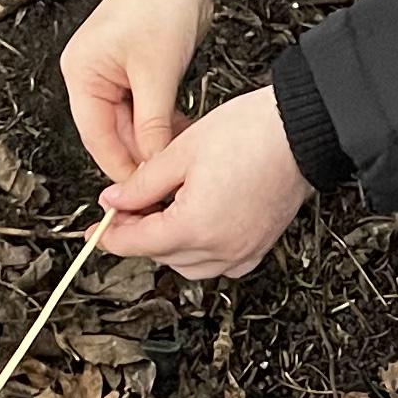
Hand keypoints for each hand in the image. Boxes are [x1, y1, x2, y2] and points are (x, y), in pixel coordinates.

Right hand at [62, 0, 218, 178]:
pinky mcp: (134, 71)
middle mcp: (90, 76)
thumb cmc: (160, 3)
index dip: (121, 168)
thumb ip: (152, 124)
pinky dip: (161, 124)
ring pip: (131, 125)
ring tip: (179, 160)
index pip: (97, 137)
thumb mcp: (157, 73)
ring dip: (154, 141)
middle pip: (112, 134)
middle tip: (167, 182)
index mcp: (81, 74)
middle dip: (140, 156)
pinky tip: (182, 135)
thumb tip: (152, 165)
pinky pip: (144, 109)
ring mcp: (112, 74)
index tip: (145, 193)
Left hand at [98, 86, 309, 280]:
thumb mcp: (181, 152)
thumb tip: (114, 202)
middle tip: (126, 207)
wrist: (301, 132)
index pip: (138, 243)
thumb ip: (141, 184)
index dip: (110, 236)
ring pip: (189, 265)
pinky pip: (219, 263)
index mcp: (195, 227)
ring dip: (168, 245)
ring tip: (160, 212)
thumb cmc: (250, 134)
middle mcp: (221, 249)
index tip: (95, 230)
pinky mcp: (259, 247)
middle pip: (162, 256)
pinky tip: (194, 224)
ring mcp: (243, 252)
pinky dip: (199, 251)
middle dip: (139, 235)